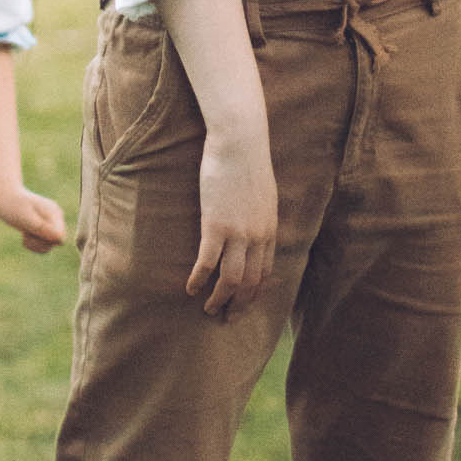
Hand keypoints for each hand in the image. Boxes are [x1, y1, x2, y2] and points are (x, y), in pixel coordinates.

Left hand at [0, 183, 67, 254]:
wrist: (6, 195)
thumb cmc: (13, 205)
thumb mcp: (24, 217)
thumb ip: (41, 227)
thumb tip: (59, 237)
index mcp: (53, 213)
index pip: (60, 237)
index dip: (46, 241)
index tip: (32, 233)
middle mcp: (55, 217)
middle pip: (56, 242)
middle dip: (39, 243)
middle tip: (25, 234)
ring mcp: (50, 222)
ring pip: (49, 245)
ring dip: (36, 244)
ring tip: (24, 235)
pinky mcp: (44, 226)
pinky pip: (43, 244)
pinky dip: (33, 244)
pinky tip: (25, 235)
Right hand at [185, 126, 278, 320]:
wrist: (240, 143)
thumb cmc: (249, 162)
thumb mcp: (264, 194)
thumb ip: (260, 215)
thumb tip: (255, 227)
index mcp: (269, 230)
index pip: (265, 272)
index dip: (254, 292)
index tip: (244, 303)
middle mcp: (257, 237)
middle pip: (250, 282)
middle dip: (239, 305)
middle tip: (227, 318)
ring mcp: (237, 233)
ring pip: (231, 279)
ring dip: (220, 299)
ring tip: (210, 310)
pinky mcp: (215, 225)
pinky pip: (207, 262)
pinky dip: (199, 280)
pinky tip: (190, 288)